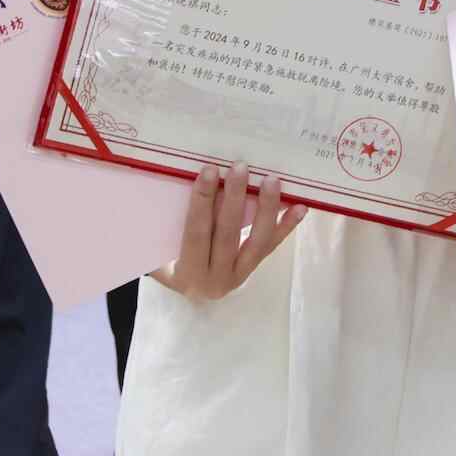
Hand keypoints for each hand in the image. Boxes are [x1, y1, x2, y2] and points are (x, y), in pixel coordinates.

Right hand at [151, 164, 308, 300]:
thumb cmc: (164, 260)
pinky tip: (300, 206)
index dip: (203, 201)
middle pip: (228, 234)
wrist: (186, 289)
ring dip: (266, 209)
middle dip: (235, 198)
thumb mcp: (155, 251)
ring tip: (272, 180)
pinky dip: (287, 225)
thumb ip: (158, 227)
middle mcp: (215, 280)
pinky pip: (272, 246)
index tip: (209, 170)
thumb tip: (161, 186)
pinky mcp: (254, 269)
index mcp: (186, 274)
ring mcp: (238, 276)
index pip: (196, 233)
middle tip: (241, 167)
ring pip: (257, 241)